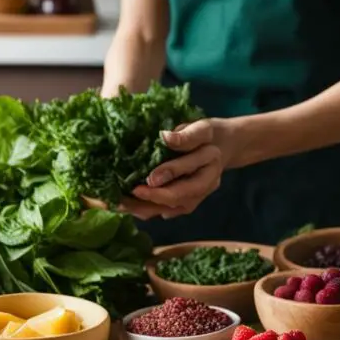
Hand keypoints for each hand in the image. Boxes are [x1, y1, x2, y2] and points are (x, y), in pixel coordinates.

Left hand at [119, 119, 233, 219]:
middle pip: (180, 196)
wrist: (219, 150)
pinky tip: (127, 207)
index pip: (189, 169)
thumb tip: (165, 137)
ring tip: (120, 204)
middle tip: (129, 194)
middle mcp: (206, 185)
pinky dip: (146, 210)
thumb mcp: (200, 128)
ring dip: (145, 208)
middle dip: (154, 197)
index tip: (149, 177)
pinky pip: (166, 211)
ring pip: (171, 208)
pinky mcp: (186, 204)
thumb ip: (186, 135)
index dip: (170, 173)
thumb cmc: (205, 136)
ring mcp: (196, 198)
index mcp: (210, 163)